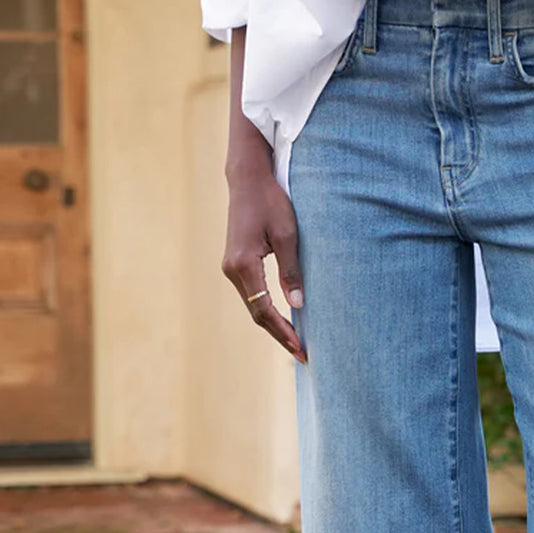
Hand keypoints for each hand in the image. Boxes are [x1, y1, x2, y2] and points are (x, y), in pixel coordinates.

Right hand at [221, 167, 306, 363]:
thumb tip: (299, 305)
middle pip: (256, 313)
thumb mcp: (287, 235)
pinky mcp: (236, 263)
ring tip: (296, 342)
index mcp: (243, 264)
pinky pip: (252, 294)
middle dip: (280, 334)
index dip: (283, 331)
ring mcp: (231, 267)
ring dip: (274, 324)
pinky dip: (267, 310)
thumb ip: (291, 271)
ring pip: (253, 305)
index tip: (301, 348)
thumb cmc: (271, 201)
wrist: (248, 178)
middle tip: (302, 353)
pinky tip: (284, 319)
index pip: (263, 309)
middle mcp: (231, 269)